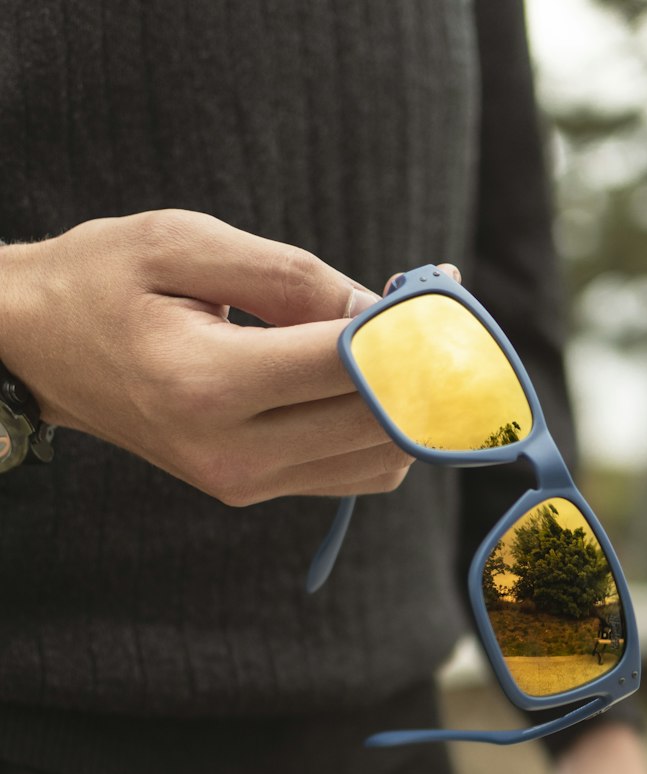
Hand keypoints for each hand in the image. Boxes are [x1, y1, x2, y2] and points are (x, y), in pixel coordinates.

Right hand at [0, 210, 453, 503]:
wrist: (39, 351)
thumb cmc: (102, 282)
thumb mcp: (181, 242)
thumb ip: (288, 275)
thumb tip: (380, 309)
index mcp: (204, 384)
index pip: (347, 366)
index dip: (409, 327)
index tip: (437, 287)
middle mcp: (231, 452)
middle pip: (379, 422)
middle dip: (427, 365)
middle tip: (438, 309)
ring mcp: (246, 482)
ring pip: (383, 459)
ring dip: (415, 403)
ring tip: (402, 341)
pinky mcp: (257, 490)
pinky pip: (360, 475)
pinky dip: (388, 431)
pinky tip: (374, 381)